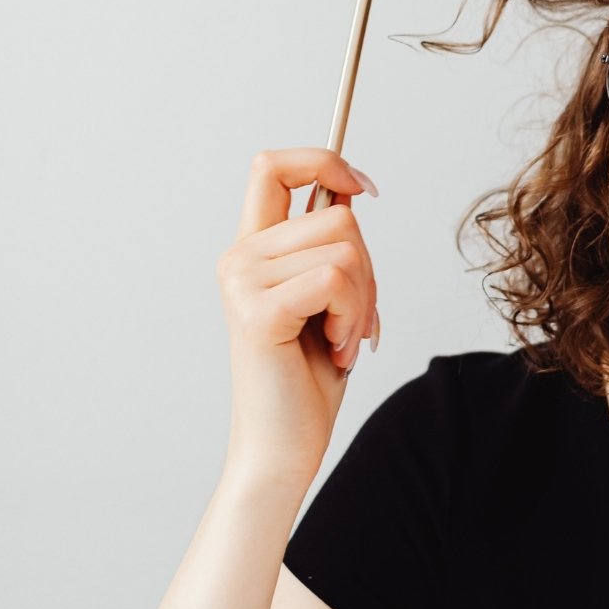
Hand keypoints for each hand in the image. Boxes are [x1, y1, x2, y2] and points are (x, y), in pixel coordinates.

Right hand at [215, 148, 380, 487]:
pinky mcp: (257, 311)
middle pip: (338, 215)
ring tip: (340, 338)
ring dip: (363, 300)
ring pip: (346, 249)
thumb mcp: (326, 297)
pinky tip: (333, 348)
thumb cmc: (307, 379)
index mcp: (252, 250)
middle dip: (369, 270)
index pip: (272, 165)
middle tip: (353, 321)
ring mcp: (242, 281)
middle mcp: (239, 257)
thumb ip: (328, 246)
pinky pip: (336, 279)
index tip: (362, 187)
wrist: (283, 447)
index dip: (323, 160)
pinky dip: (352, 316)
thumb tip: (351, 191)